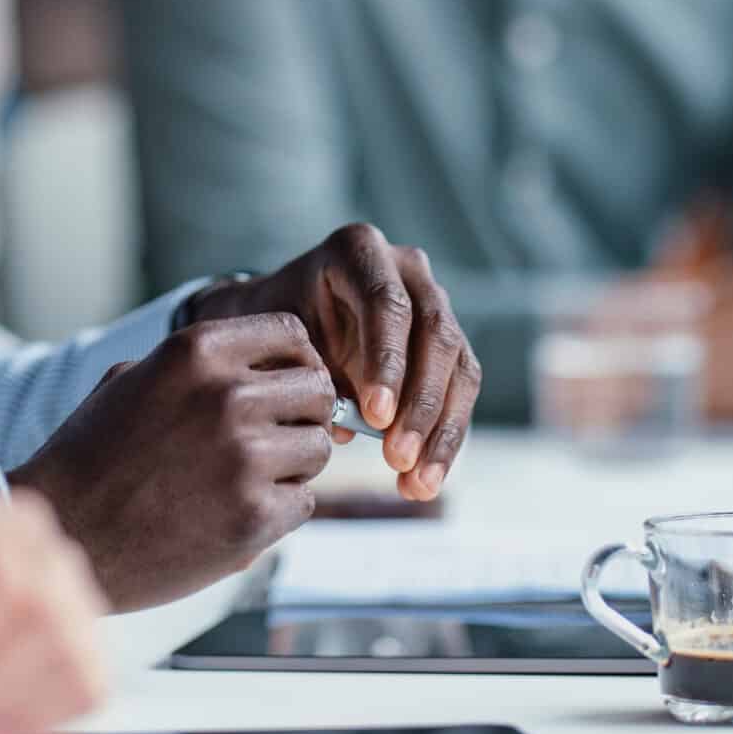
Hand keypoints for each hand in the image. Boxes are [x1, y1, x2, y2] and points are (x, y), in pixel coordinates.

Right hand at [9, 313, 334, 608]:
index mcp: (197, 351)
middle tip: (272, 440)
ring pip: (318, 448)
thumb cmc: (92, 456)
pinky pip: (304, 501)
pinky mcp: (254, 517)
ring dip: (293, 465)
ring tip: (245, 479)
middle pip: (317, 390)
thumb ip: (198, 365)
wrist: (64, 533)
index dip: (297, 362)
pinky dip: (279, 510)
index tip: (286, 388)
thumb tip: (265, 364)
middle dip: (302, 414)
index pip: (292, 334)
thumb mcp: (132, 379)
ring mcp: (244, 457)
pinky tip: (233, 513)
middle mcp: (227, 395)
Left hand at [184, 223, 478, 499]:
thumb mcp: (276, 337)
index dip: (388, 362)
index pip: (386, 304)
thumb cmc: (271, 323)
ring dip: (440, 430)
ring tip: (416, 483)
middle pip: (434, 334)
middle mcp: (406, 267)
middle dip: (420, 404)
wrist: (282, 314)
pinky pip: (461, 390)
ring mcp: (434, 301)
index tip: (375, 417)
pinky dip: (444, 438)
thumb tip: (343, 430)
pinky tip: (425, 479)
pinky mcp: (448, 343)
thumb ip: (306, 372)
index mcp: (358, 250)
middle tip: (397, 458)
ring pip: (458, 366)